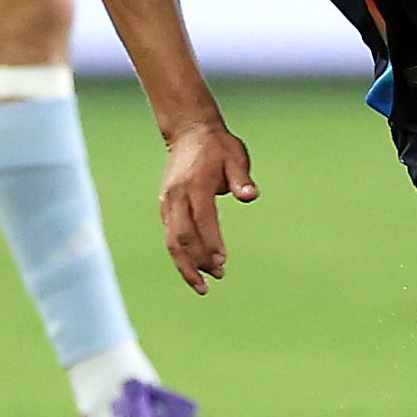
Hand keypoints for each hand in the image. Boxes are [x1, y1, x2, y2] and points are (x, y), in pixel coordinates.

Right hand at [158, 118, 257, 292]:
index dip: (211, 243)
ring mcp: (168, 202)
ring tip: (203, 286)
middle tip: (217, 277)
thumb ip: (241, 178)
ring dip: (186, 265)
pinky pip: (170, 236)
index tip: (223, 262)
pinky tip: (194, 269)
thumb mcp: (235, 156)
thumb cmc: (217, 146)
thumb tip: (250, 196)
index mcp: (194, 184)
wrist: (189, 131)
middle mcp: (176, 196)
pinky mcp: (166, 207)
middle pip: (181, 237)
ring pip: (172, 241)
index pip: (202, 220)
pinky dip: (181, 256)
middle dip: (198, 262)